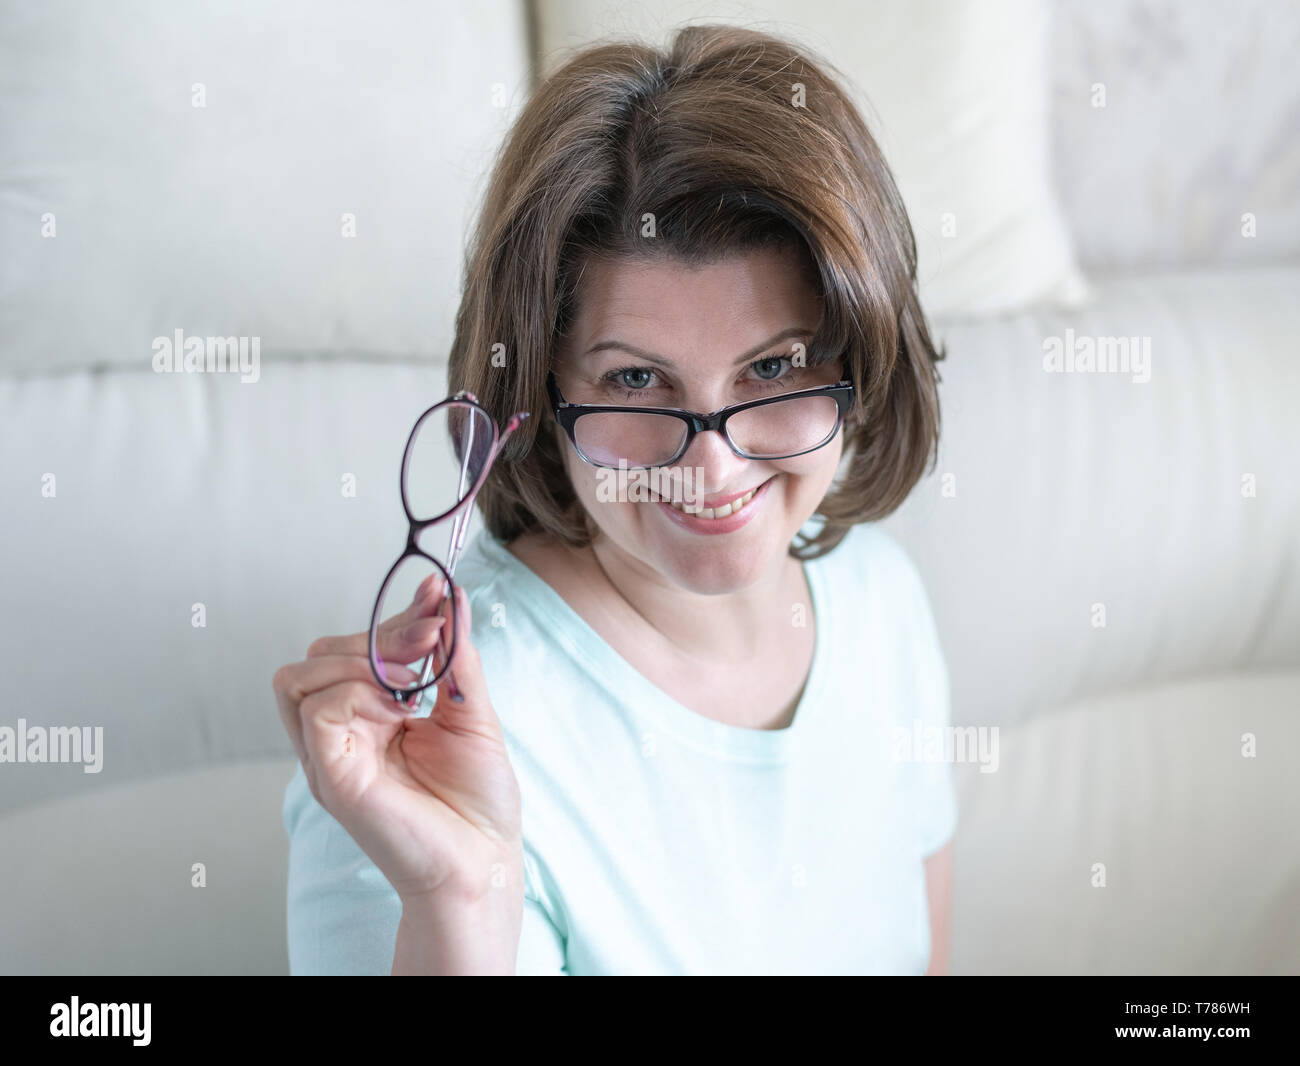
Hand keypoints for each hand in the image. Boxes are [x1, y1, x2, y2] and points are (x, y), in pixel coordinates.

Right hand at [273, 575, 522, 903]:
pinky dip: (355, 694)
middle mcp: (341, 733)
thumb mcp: (471, 708)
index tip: (436, 596)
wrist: (484, 861)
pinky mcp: (330, 777)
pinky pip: (315, 711)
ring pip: (299, 676)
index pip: (353, 647)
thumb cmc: (477, 799)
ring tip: (413, 685)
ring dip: (360, 662)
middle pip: (320, 653)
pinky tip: (398, 712)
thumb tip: (449, 597)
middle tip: (431, 641)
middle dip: (379, 634)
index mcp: (369, 716)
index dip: (392, 616)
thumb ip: (455, 653)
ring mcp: (329, 756)